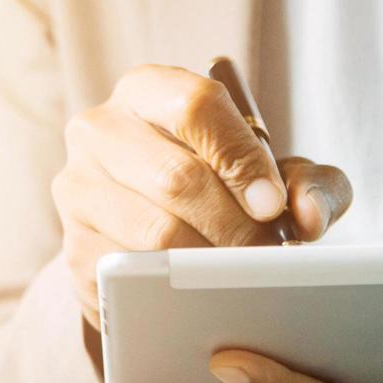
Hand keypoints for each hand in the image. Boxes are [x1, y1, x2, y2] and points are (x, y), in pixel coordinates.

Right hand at [54, 58, 354, 328]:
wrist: (147, 238)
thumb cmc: (217, 189)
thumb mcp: (269, 174)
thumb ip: (308, 183)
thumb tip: (309, 219)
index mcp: (147, 90)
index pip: (196, 105)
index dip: (242, 156)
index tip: (271, 204)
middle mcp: (99, 129)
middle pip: (176, 176)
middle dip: (234, 223)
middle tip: (265, 253)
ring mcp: (77, 189)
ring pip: (154, 232)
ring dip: (209, 261)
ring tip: (240, 273)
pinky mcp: (74, 247)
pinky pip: (132, 273)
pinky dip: (176, 288)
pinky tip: (201, 291)